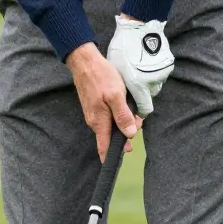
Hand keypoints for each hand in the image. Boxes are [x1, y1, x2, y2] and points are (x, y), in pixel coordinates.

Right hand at [66, 43, 141, 160]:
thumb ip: (123, 116)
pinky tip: (124, 107)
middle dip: (125, 135)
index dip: (111, 157)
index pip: (104, 147)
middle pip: (110, 136)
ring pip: (110, 126)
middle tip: (138, 123)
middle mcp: (94, 121)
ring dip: (122, 123)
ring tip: (134, 114)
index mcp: (99, 122)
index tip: (119, 161)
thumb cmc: (101, 77)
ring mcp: (93, 113)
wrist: (84, 62)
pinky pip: (107, 117)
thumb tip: (130, 134)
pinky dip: (117, 116)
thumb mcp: (116, 95)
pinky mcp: (94, 106)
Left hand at [107, 16, 174, 115]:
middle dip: (142, 94)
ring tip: (139, 70)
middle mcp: (153, 82)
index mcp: (139, 85)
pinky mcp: (168, 64)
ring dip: (148, 82)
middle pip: (150, 96)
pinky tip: (146, 63)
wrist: (137, 28)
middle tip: (134, 83)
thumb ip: (121, 91)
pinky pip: (160, 73)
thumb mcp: (116, 72)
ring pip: (155, 84)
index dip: (139, 111)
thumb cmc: (122, 48)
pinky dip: (154, 71)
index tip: (135, 109)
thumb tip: (123, 105)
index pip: (145, 109)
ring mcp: (162, 72)